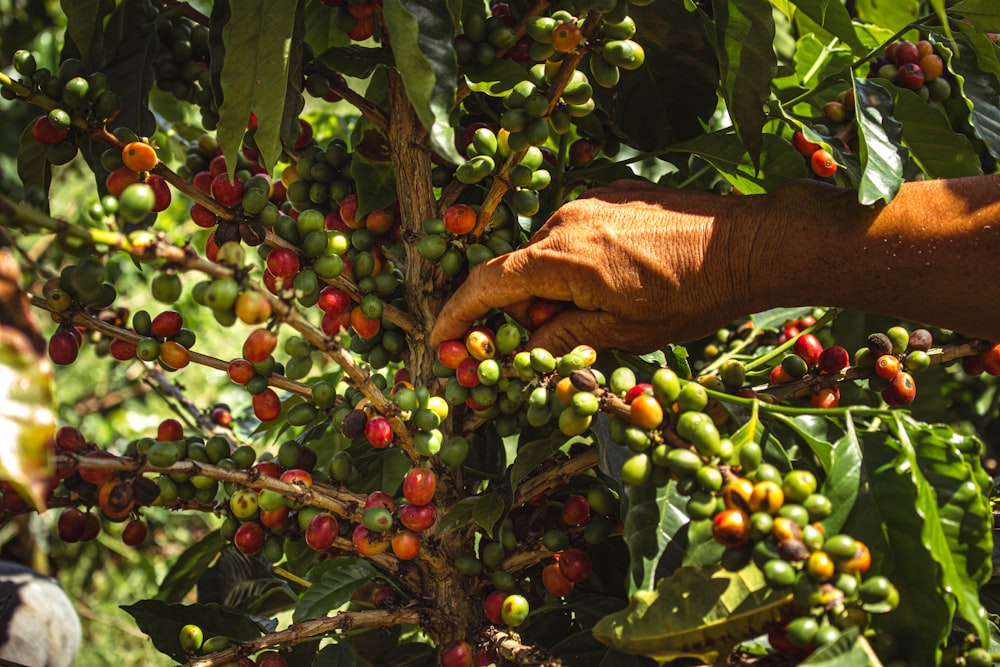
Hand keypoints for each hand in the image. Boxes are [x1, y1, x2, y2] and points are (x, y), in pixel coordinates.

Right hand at [430, 181, 767, 353]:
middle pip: (518, 270)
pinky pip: (575, 230)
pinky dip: (577, 260)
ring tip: (597, 309)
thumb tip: (523, 351)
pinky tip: (616, 278)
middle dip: (521, 309)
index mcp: (564, 258)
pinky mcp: (611, 191)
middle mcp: (566, 219)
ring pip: (547, 251)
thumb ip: (564, 338)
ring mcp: (590, 200)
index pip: (489, 284)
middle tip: (547, 340)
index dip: (459, 314)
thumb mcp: (625, 332)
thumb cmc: (692, 296)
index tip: (442, 337)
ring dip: (553, 284)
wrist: (748, 244)